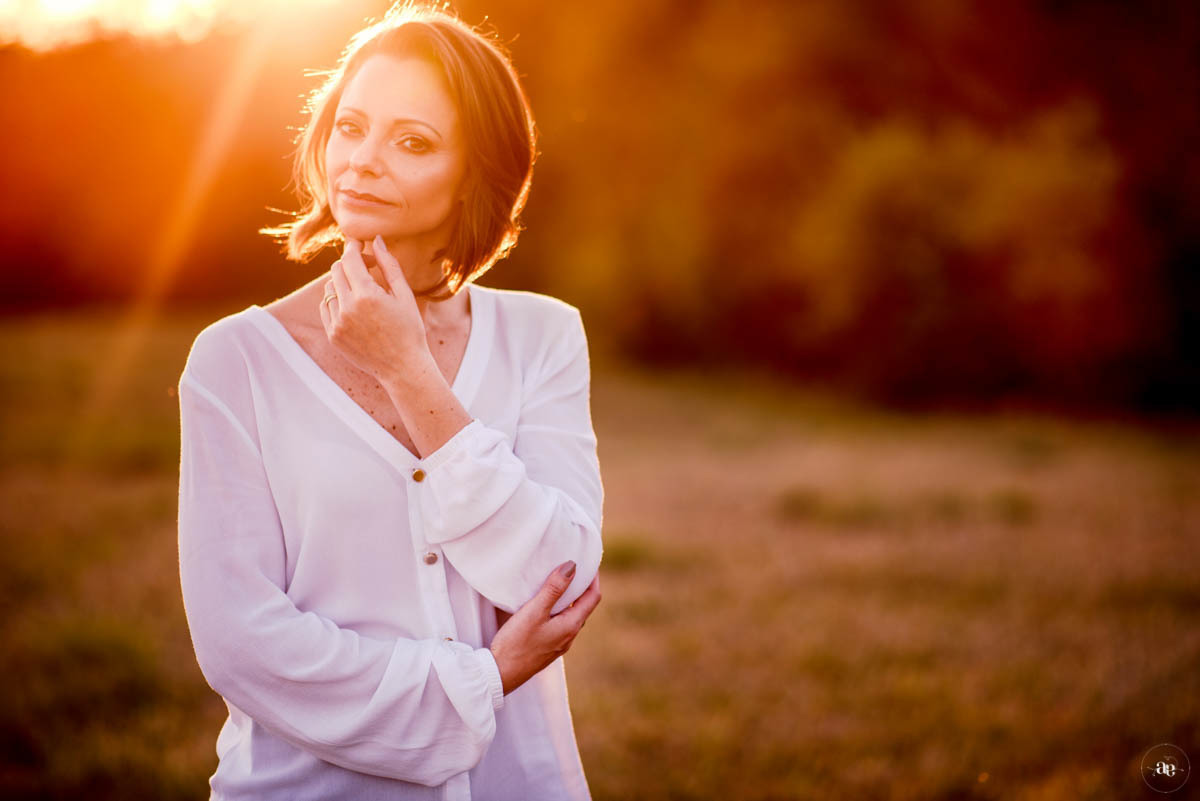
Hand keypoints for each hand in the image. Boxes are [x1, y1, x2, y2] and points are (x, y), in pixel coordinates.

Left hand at [319, 236, 429, 382]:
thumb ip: (389, 265)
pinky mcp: (333, 335)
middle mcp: (348, 308)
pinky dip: (336, 300)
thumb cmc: (410, 329)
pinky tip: (354, 305)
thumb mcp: (404, 295)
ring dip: (343, 282)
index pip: (349, 259)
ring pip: (329, 288)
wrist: (402, 367)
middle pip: (336, 270)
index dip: (353, 247)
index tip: (359, 243)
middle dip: (349, 263)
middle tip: (366, 266)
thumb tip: (376, 241)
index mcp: (367, 296)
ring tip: (362, 289)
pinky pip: (326, 307)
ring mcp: (337, 323)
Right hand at [489, 562, 601, 695]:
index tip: (589, 563)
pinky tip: (547, 607)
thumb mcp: (534, 611)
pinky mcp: (548, 648)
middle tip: (576, 569)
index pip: (593, 598)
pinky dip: (560, 610)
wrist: (500, 674)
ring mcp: (559, 644)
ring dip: (571, 600)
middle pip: (584, 607)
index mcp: (571, 626)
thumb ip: (554, 589)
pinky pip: (561, 625)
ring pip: (572, 617)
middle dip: (583, 588)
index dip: (594, 579)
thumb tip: (572, 566)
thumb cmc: (516, 643)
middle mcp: (569, 636)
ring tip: (561, 584)